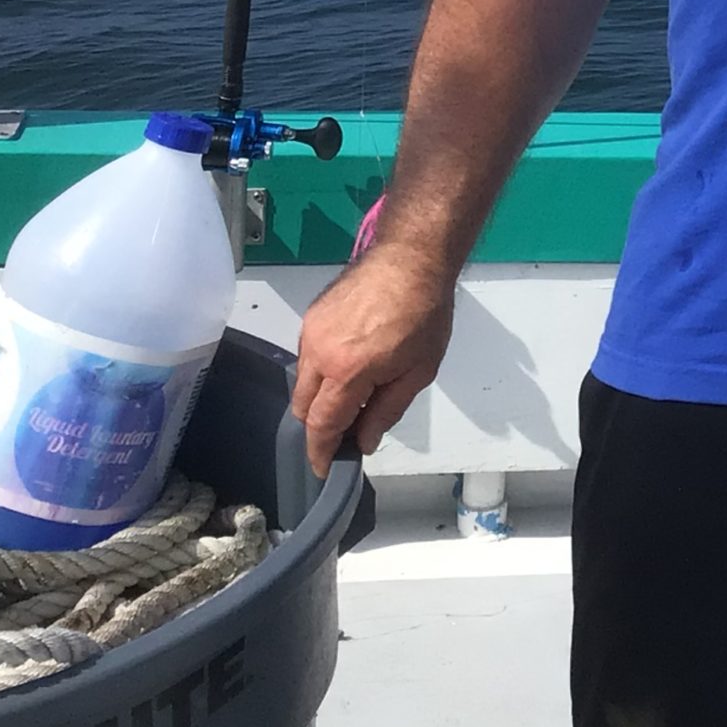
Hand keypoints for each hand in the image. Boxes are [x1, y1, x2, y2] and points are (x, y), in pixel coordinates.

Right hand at [291, 243, 455, 476]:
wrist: (412, 257)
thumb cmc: (424, 315)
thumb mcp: (418, 371)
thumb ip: (386, 410)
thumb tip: (363, 441)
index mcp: (346, 371)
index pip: (320, 425)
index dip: (320, 451)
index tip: (322, 469)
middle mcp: (318, 352)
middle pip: (302, 407)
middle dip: (318, 427)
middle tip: (343, 435)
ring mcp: (310, 330)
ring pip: (302, 381)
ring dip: (319, 398)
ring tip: (352, 398)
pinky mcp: (311, 315)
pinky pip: (307, 355)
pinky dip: (320, 371)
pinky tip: (348, 367)